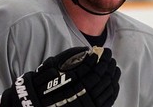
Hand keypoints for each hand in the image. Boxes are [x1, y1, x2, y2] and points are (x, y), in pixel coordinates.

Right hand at [0, 46, 120, 106]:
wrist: (37, 103)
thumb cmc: (45, 83)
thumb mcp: (53, 65)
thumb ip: (70, 57)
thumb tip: (86, 51)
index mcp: (72, 80)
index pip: (91, 66)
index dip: (98, 58)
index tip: (101, 51)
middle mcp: (81, 92)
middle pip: (100, 75)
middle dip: (107, 63)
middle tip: (110, 54)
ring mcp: (87, 103)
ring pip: (106, 87)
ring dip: (112, 74)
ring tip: (114, 65)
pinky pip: (108, 100)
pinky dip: (113, 89)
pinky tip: (114, 81)